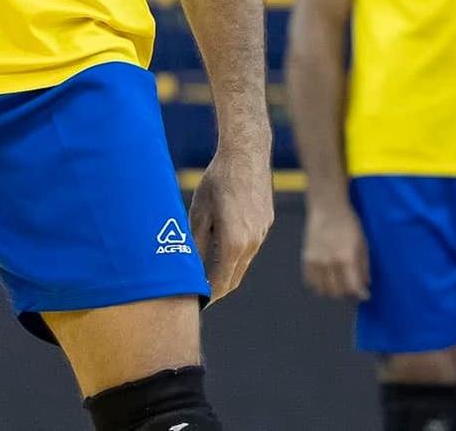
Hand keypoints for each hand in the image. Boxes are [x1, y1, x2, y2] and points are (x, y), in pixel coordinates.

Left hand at [189, 145, 273, 300]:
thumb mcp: (199, 212)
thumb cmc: (217, 181)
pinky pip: (251, 248)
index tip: (195, 302)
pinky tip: (221, 246)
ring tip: (206, 270)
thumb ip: (196, 244)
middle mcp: (252, 244)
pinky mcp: (266, 224)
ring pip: (243, 264)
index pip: (220, 284)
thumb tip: (189, 269)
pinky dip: (236, 255)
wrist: (246, 154)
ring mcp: (262, 234)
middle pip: (234, 279)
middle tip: (198, 292)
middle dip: (216, 289)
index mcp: (234, 244)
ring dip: (226, 271)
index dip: (207, 296)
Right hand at [300, 199, 368, 299]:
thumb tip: (366, 284)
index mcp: (346, 257)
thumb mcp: (362, 243)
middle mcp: (330, 262)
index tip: (364, 294)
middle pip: (338, 291)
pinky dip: (318, 285)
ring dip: (333, 291)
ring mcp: (316, 261)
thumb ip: (364, 266)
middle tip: (352, 289)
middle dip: (348, 294)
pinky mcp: (306, 258)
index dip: (360, 294)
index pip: (352, 287)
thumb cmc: (348, 223)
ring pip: (323, 290)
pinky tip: (326, 280)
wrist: (327, 207)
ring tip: (339, 286)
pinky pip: (310, 282)